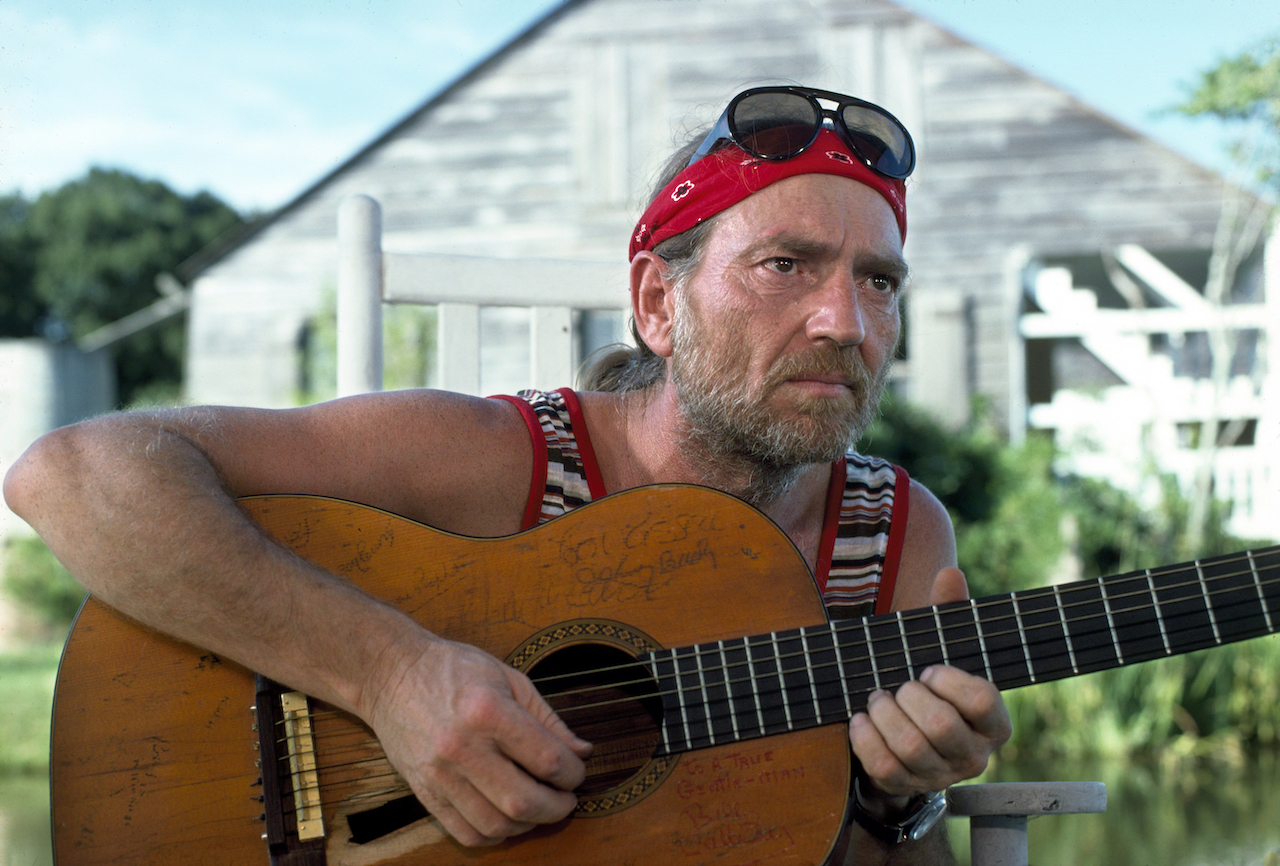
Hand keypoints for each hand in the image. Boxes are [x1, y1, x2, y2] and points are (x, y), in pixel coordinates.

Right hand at [365, 635, 592, 846]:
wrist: (391, 673)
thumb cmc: (454, 669)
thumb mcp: (509, 679)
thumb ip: (548, 719)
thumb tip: (581, 752)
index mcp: (488, 711)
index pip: (547, 759)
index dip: (573, 773)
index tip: (576, 771)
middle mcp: (461, 746)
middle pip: (523, 801)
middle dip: (557, 806)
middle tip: (566, 798)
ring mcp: (439, 773)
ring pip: (496, 824)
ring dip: (529, 824)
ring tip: (539, 808)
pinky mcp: (423, 791)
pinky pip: (465, 832)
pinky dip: (494, 834)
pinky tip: (508, 818)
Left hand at [847, 568, 1010, 806]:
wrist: (898, 737)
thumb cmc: (926, 686)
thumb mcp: (939, 650)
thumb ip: (948, 614)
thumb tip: (949, 573)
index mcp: (994, 722)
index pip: (982, 700)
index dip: (949, 681)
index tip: (928, 669)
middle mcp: (975, 755)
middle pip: (940, 726)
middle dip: (908, 697)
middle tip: (897, 685)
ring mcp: (940, 777)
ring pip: (910, 747)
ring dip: (884, 715)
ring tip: (877, 699)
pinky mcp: (906, 787)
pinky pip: (883, 766)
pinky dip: (865, 737)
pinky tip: (859, 719)